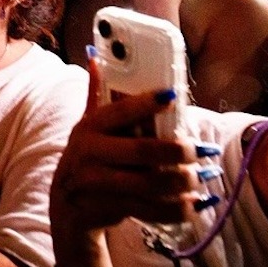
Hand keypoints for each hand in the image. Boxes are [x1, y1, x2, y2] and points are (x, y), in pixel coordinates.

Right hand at [50, 51, 199, 245]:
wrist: (66, 208)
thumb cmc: (87, 159)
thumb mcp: (87, 127)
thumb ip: (97, 96)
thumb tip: (96, 56)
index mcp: (88, 128)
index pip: (119, 112)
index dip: (146, 103)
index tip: (172, 96)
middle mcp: (89, 154)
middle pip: (141, 151)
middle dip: (177, 151)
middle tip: (200, 150)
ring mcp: (96, 184)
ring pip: (149, 184)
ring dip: (181, 182)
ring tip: (201, 177)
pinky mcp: (107, 209)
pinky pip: (148, 210)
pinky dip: (176, 209)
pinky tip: (194, 204)